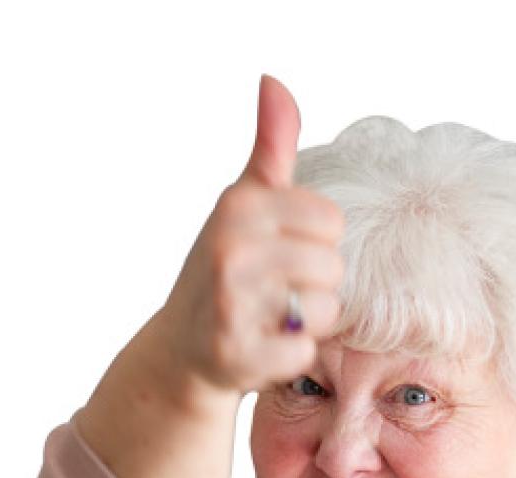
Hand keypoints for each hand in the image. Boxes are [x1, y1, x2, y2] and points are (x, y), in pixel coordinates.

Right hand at [155, 74, 344, 397]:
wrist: (183, 347)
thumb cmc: (226, 270)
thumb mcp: (242, 205)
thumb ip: (270, 149)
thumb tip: (274, 82)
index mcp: (238, 206)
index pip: (331, 221)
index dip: (316, 243)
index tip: (285, 253)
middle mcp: (231, 249)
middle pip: (333, 266)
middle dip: (315, 285)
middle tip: (278, 292)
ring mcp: (231, 304)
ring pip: (325, 310)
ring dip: (307, 323)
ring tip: (273, 319)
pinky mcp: (237, 354)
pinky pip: (305, 353)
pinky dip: (292, 357)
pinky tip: (265, 348)